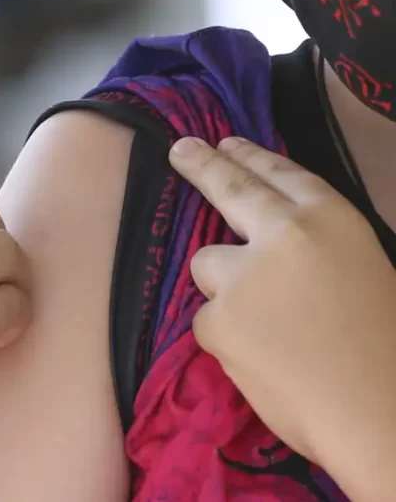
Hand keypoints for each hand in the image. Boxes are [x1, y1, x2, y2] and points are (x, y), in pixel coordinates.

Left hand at [169, 137, 395, 480]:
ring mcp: (242, 274)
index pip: (281, 175)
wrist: (377, 411)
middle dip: (203, 165)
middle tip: (181, 149)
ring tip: (272, 328)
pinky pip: (209, 319)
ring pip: (209, 265)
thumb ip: (314, 249)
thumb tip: (271, 243)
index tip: (225, 143)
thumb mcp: (364, 270)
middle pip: (230, 189)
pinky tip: (265, 360)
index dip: (252, 158)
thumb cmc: (386, 344)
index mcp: (331, 219)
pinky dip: (227, 337)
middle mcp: (281, 234)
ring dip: (226, 287)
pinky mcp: (215, 318)